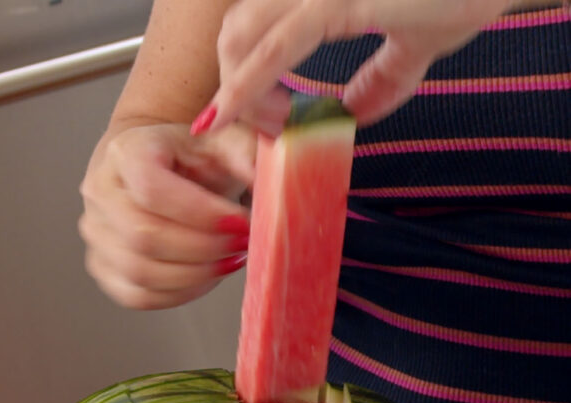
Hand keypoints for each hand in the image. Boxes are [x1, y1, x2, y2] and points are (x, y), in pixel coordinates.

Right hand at [79, 122, 255, 309]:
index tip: (242, 223)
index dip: (201, 214)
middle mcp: (99, 192)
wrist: (159, 167)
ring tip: (228, 261)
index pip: (152, 190)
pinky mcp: (103, 267)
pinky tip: (206, 276)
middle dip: (203, 250)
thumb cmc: (192, 157)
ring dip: (195, 276)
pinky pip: (139, 296)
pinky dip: (180, 294)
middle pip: (143, 238)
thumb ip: (247, 154)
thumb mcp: (224, 142)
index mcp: (124, 152)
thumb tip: (266, 182)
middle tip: (241, 247)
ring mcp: (96, 234)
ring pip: (141, 273)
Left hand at [195, 0, 512, 127]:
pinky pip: (278, 47)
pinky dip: (249, 87)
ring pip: (241, 37)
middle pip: (236, 31)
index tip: (262, 118)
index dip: (244, 75)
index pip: (257, 25)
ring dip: (243, 94)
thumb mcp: (419, 43)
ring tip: (276, 130)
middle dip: (237, 89)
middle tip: (272, 130)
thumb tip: (356, 113)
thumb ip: (382, 78)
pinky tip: (231, 114)